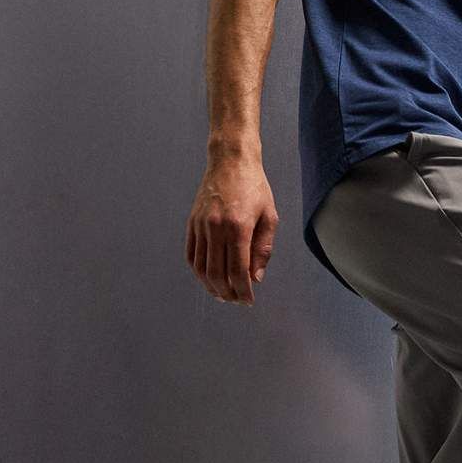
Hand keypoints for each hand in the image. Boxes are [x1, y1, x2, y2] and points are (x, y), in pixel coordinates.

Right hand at [185, 159, 277, 302]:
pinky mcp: (192, 223)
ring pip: (201, 268)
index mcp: (238, 227)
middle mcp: (216, 228)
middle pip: (217, 273)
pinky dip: (198, 272)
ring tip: (222, 294)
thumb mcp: (270, 216)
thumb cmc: (255, 188)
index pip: (238, 270)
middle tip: (236, 300)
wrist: (231, 161)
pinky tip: (208, 279)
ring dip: (211, 286)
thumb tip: (256, 277)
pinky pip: (191, 255)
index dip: (243, 290)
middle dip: (228, 293)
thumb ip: (263, 249)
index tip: (248, 301)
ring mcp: (201, 226)